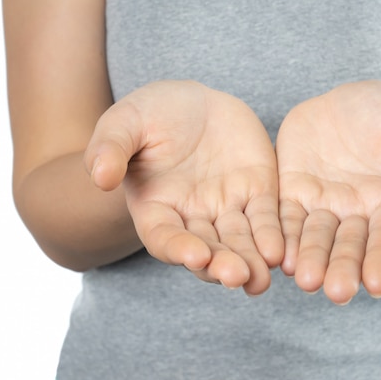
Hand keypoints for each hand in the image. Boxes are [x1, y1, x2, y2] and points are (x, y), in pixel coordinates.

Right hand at [84, 80, 282, 294]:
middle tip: (238, 276)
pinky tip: (281, 250)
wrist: (195, 102)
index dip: (177, 248)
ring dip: (251, 261)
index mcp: (156, 208)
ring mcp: (226, 209)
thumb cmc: (152, 113)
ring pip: (240, 242)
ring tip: (262, 277)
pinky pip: (267, 218)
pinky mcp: (256, 194)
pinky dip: (273, 235)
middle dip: (222, 265)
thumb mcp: (125, 121)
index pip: (164, 237)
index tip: (194, 255)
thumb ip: (110, 147)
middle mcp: (192, 217)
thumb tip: (99, 176)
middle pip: (207, 250)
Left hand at [276, 81, 380, 303]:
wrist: (346, 102)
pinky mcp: (293, 194)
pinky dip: (282, 236)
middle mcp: (357, 213)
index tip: (379, 285)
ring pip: (314, 238)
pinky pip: (284, 218)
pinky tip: (277, 255)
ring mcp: (323, 206)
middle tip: (336, 292)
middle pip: (349, 247)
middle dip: (343, 268)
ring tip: (304, 279)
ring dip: (310, 259)